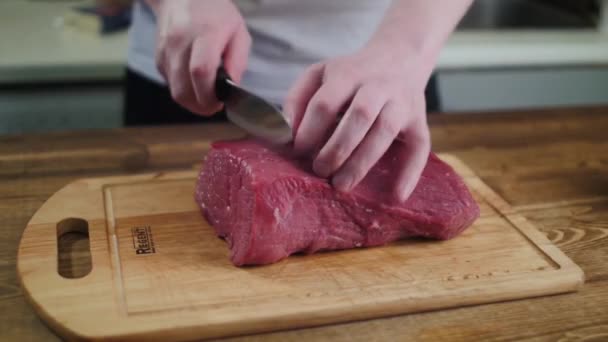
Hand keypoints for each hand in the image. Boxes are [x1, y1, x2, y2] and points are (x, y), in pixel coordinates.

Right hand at [154, 0, 250, 114]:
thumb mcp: (238, 31)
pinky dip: (184, 90)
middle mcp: (180, 42)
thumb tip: (232, 86)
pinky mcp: (158, 58)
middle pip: (183, 89)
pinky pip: (170, 84)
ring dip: (192, 101)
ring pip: (175, 91)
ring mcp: (165, 51)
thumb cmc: (215, 14)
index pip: (201, 71)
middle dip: (201, 106)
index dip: (210, 95)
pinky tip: (194, 82)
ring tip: (206, 95)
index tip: (220, 102)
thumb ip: (238, 60)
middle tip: (214, 104)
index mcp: (204, 33)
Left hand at [284, 47, 430, 201]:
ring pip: (386, 130)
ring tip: (342, 184)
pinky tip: (396, 196)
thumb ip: (298, 98)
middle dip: (338, 147)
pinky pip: (420, 147)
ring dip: (363, 161)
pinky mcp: (419, 121)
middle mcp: (378, 86)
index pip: (326, 101)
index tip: (298, 150)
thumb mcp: (320, 73)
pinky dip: (411, 172)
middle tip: (320, 170)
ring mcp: (402, 103)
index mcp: (348, 73)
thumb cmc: (352, 74)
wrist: (400, 57)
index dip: (310, 129)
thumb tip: (287, 130)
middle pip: (360, 114)